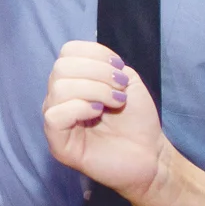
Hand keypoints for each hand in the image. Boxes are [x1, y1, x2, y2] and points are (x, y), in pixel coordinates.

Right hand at [42, 41, 168, 204]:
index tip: (119, 69)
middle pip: (61, 67)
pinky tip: (98, 113)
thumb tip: (88, 62)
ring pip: (58, 88)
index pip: (67, 52)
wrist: (150, 153)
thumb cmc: (137, 119)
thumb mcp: (126, 79)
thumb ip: (104, 64)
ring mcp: (57, 122)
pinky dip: (80, 108)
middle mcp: (60, 99)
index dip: (95, 53)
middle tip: (119, 90)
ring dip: (94, 90)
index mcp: (74, 81)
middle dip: (97, 73)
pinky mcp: (58, 145)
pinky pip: (54, 115)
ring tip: (115, 103)